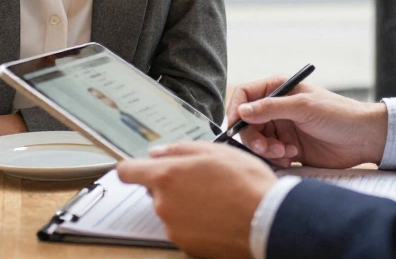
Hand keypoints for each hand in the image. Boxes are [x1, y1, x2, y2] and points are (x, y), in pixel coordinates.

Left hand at [117, 142, 273, 258]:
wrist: (268, 221)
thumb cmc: (246, 184)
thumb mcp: (215, 151)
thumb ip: (180, 149)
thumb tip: (158, 152)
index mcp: (166, 177)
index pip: (127, 171)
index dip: (133, 167)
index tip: (138, 167)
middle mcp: (164, 205)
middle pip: (155, 192)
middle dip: (172, 185)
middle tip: (201, 180)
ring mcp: (174, 229)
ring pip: (171, 211)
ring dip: (186, 205)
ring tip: (216, 199)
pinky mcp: (186, 247)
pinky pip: (184, 229)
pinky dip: (196, 223)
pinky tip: (218, 216)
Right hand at [225, 76, 388, 168]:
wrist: (364, 138)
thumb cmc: (338, 114)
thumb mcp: (303, 107)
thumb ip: (271, 108)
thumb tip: (242, 111)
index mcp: (279, 89)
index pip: (246, 95)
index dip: (236, 109)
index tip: (234, 125)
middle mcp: (278, 108)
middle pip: (248, 123)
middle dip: (254, 137)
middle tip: (266, 148)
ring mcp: (283, 128)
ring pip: (258, 141)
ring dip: (267, 150)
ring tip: (285, 153)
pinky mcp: (290, 148)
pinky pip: (271, 155)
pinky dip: (276, 159)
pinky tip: (292, 157)